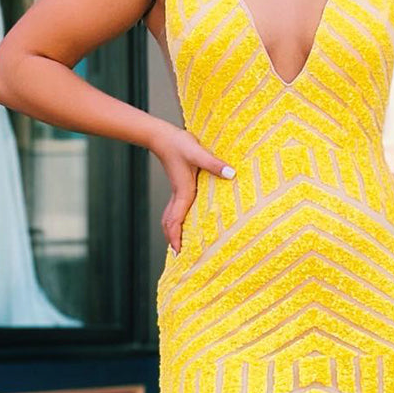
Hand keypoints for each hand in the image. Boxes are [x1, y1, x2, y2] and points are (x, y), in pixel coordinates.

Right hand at [149, 122, 234, 253]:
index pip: (176, 221)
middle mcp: (178, 195)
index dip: (176, 238)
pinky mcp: (178, 186)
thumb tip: (231, 174)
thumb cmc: (178, 144)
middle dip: (173, 240)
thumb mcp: (198, 153)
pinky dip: (176, 221)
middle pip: (170, 223)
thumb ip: (214, 164)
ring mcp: (177, 191)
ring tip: (178, 245)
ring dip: (173, 232)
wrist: (162, 136)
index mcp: (183, 192)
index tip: (178, 253)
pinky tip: (184, 222)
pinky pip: (175, 209)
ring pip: (170, 217)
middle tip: (179, 256)